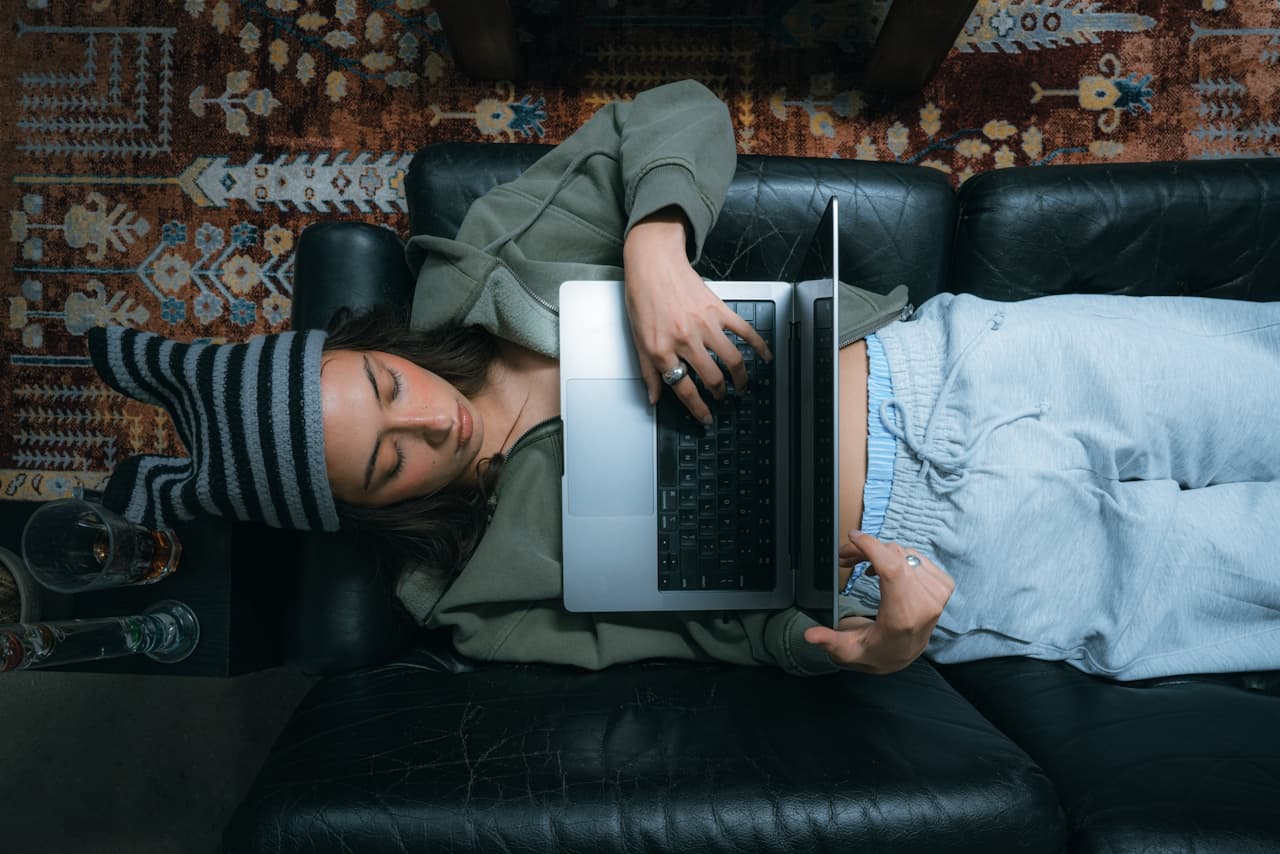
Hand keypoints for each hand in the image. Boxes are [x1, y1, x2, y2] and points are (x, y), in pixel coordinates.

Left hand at [623, 207, 771, 423]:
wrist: (653, 263)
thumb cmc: (642, 297)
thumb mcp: (637, 339)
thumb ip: (648, 372)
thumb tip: (654, 397)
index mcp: (662, 349)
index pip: (684, 389)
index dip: (698, 410)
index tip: (706, 418)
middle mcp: (685, 339)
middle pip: (712, 379)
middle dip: (720, 395)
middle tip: (722, 399)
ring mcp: (705, 324)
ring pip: (732, 361)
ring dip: (740, 379)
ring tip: (740, 386)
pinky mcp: (719, 310)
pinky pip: (744, 331)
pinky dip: (759, 346)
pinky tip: (764, 357)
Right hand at [804, 531, 954, 674]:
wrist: (904, 653)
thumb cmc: (877, 649)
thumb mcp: (849, 651)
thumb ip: (830, 642)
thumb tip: (810, 635)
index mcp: (905, 616)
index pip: (893, 568)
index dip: (872, 547)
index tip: (853, 537)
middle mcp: (926, 602)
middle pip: (893, 556)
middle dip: (865, 550)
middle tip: (844, 558)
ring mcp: (938, 591)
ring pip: (902, 552)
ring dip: (878, 553)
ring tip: (858, 564)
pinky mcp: (943, 583)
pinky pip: (913, 555)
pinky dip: (894, 557)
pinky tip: (880, 568)